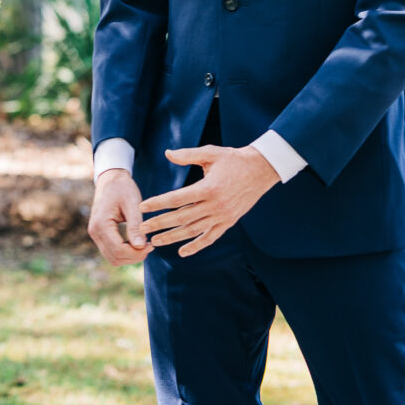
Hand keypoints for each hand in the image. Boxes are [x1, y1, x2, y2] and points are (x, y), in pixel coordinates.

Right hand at [88, 169, 152, 265]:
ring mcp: (95, 234)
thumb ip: (135, 226)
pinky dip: (125, 252)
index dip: (136, 253)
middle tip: (150, 246)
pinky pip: (112, 251)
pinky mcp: (100, 235)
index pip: (118, 250)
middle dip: (134, 257)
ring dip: (130, 256)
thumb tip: (140, 247)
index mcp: (101, 224)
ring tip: (145, 245)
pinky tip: (137, 243)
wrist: (111, 179)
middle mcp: (95, 232)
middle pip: (115, 258)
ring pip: (113, 258)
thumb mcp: (132, 204)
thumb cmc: (123, 188)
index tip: (151, 245)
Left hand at [140, 144, 278, 255]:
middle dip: (160, 223)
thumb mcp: (211, 152)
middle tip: (142, 229)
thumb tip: (167, 154)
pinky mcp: (229, 222)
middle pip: (182, 218)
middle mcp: (215, 205)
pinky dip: (196, 246)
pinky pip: (211, 238)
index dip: (158, 203)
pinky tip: (182, 252)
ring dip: (173, 237)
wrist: (262, 170)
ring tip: (156, 241)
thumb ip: (188, 155)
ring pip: (194, 230)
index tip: (142, 207)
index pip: (177, 198)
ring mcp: (222, 216)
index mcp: (208, 188)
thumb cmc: (234, 159)